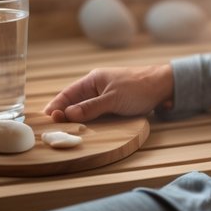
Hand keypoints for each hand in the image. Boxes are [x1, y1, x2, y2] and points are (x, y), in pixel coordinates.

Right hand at [43, 64, 173, 122]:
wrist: (165, 86)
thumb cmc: (139, 88)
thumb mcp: (113, 99)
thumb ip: (91, 107)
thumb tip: (67, 114)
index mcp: (93, 80)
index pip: (68, 93)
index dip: (56, 106)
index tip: (46, 119)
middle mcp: (96, 86)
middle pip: (74, 101)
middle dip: (63, 114)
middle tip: (52, 129)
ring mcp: (105, 94)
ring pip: (84, 108)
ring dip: (75, 118)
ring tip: (63, 131)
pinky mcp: (114, 103)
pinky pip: (96, 112)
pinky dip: (88, 119)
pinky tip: (84, 128)